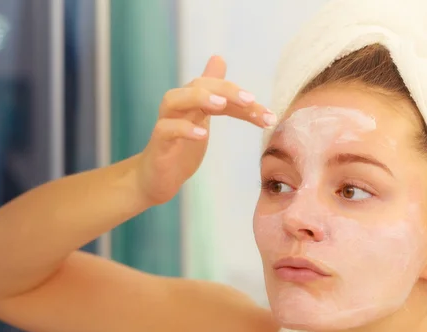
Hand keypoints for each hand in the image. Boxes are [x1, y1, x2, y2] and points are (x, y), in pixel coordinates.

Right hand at [136, 55, 276, 205]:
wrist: (157, 177)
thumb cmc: (181, 146)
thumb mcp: (202, 117)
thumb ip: (215, 92)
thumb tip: (219, 58)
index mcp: (192, 100)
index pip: (219, 90)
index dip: (243, 99)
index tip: (268, 114)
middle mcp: (177, 105)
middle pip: (198, 86)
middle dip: (226, 90)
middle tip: (251, 100)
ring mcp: (165, 122)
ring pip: (176, 99)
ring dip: (199, 98)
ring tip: (221, 105)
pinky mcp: (158, 142)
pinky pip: (166, 129)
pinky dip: (183, 129)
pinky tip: (202, 135)